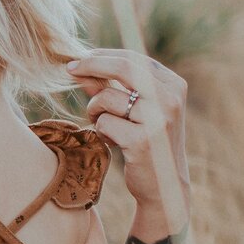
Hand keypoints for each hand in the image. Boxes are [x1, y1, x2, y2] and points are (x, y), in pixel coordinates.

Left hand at [68, 49, 189, 242]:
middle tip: (69, 69)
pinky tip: (113, 142)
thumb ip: (111, 87)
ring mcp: (158, 120)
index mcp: (174, 86)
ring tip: (105, 126)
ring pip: (107, 98)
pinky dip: (100, 131)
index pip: (133, 58)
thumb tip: (80, 67)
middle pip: (123, 68)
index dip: (102, 56)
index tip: (78, 60)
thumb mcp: (135, 111)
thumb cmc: (147, 143)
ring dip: (95, 110)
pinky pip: (104, 123)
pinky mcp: (143, 141)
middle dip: (91, 65)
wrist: (164, 187)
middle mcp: (170, 99)